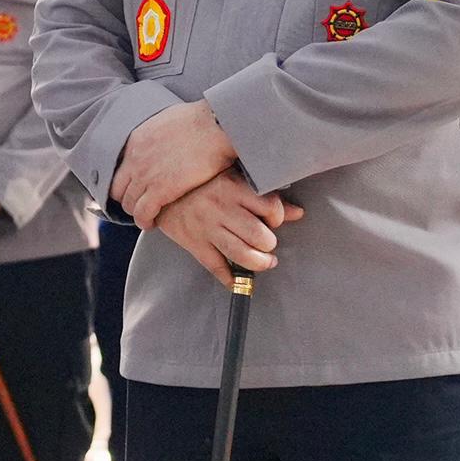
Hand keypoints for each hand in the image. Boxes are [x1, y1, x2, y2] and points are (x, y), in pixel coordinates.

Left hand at [114, 100, 239, 228]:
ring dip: (137, 212)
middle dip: (128, 200)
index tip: (136, 189)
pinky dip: (144, 221)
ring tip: (148, 217)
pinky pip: (142, 213)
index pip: (119, 169)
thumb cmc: (203, 121)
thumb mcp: (169, 120)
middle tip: (141, 205)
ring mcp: (145, 175)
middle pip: (118, 189)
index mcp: (136, 141)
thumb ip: (159, 133)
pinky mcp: (159, 190)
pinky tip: (152, 223)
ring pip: (129, 204)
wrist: (216, 126)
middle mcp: (135, 159)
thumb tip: (165, 136)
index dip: (126, 183)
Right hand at [152, 173, 300, 283]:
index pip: (271, 207)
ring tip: (265, 261)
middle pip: (260, 236)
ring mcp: (207, 228)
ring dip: (260, 263)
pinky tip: (238, 279)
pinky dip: (231, 279)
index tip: (273, 220)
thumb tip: (298, 213)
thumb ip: (265, 197)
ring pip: (243, 255)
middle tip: (267, 242)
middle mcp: (221, 208)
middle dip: (269, 244)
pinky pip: (218, 268)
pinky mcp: (195, 244)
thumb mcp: (233, 181)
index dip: (278, 217)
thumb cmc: (202, 184)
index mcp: (233, 187)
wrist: (161, 192)